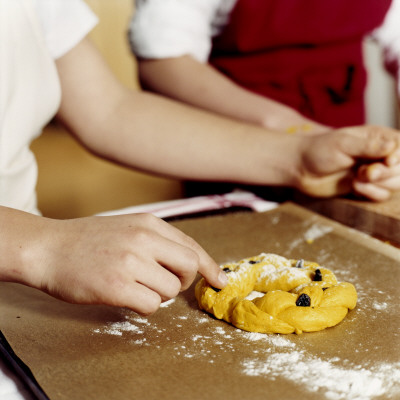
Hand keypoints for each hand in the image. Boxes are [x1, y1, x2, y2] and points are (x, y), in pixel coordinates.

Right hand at [18, 212, 226, 314]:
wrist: (48, 247)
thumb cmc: (87, 240)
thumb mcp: (128, 227)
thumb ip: (158, 241)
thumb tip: (190, 263)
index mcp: (149, 223)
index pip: (192, 246)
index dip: (210, 266)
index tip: (220, 281)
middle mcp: (143, 239)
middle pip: (189, 267)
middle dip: (182, 281)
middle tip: (162, 283)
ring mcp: (130, 262)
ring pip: (170, 291)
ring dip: (157, 295)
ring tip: (134, 286)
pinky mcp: (117, 286)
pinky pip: (151, 306)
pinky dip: (143, 306)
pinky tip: (124, 295)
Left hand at [295, 125, 399, 198]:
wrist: (300, 169)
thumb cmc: (318, 150)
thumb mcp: (342, 144)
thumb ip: (368, 146)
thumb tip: (393, 145)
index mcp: (378, 137)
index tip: (388, 162)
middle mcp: (380, 154)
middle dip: (387, 173)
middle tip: (366, 173)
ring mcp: (374, 172)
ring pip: (397, 183)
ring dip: (379, 184)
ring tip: (357, 179)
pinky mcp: (366, 188)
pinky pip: (382, 195)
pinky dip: (372, 193)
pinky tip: (355, 188)